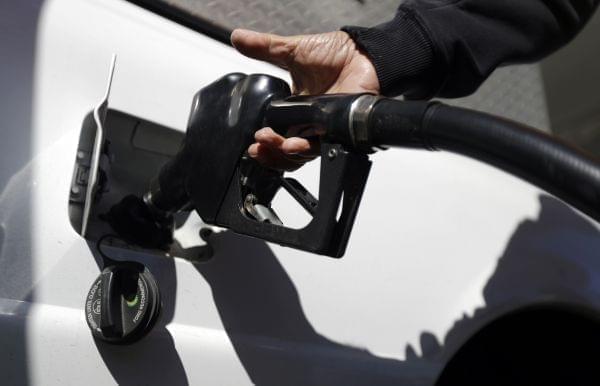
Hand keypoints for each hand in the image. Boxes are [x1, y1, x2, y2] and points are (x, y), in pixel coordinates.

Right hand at [231, 29, 379, 170]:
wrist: (362, 53)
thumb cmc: (334, 53)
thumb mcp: (291, 51)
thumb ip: (264, 48)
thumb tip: (238, 37)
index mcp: (294, 110)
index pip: (275, 134)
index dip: (264, 142)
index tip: (251, 141)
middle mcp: (307, 124)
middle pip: (285, 152)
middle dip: (269, 152)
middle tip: (259, 143)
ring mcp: (323, 130)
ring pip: (301, 154)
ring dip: (284, 152)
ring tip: (275, 143)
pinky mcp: (338, 131)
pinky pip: (322, 148)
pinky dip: (306, 148)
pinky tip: (294, 143)